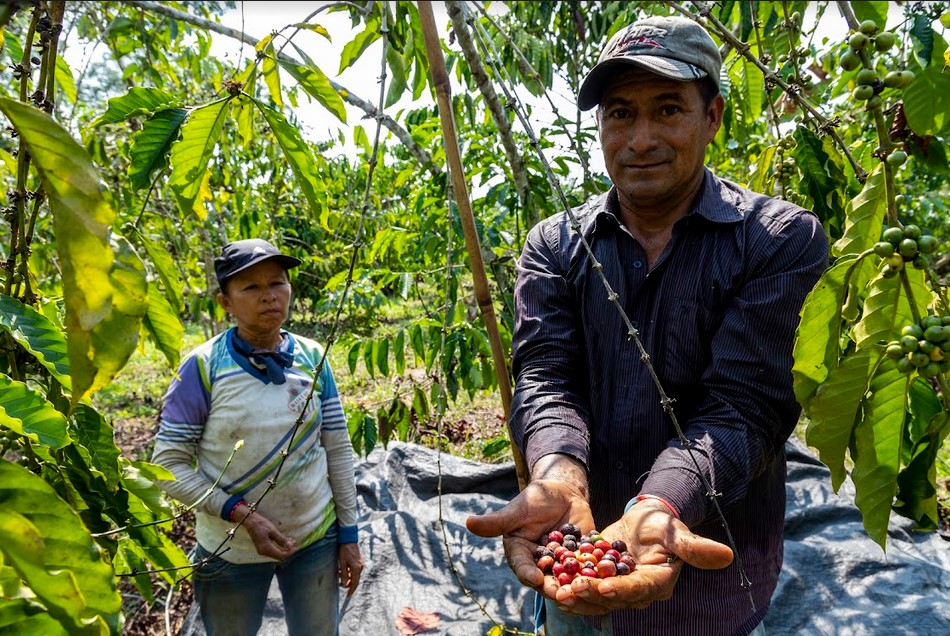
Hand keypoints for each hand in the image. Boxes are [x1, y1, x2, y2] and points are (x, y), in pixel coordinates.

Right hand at [234, 504, 297, 560]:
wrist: (250, 521)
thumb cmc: (261, 524)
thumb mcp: (273, 531)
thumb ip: (281, 540)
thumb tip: (290, 546)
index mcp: (266, 548)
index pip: (281, 555)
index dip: (289, 552)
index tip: (296, 546)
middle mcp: (263, 552)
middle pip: (279, 556)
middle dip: (288, 551)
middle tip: (295, 543)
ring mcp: (262, 551)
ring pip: (276, 554)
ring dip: (284, 549)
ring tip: (291, 541)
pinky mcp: (262, 548)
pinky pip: (273, 550)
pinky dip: (280, 547)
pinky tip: (285, 541)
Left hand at [338, 543, 363, 595]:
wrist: (349, 539)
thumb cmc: (344, 550)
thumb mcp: (342, 563)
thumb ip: (344, 574)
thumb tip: (344, 584)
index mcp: (356, 569)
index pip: (354, 583)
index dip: (351, 590)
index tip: (348, 596)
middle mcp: (360, 567)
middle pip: (356, 580)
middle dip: (349, 584)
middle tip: (342, 586)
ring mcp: (361, 564)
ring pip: (355, 575)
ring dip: (349, 578)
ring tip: (340, 577)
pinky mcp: (359, 561)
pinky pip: (355, 570)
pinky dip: (350, 573)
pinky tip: (344, 571)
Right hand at [466, 478, 593, 589]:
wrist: (563, 492)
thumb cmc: (534, 499)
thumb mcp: (517, 509)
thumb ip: (497, 521)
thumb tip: (468, 522)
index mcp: (521, 554)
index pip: (522, 567)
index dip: (528, 573)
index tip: (534, 578)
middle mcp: (540, 563)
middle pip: (545, 579)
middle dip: (553, 586)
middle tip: (561, 592)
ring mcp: (562, 563)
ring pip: (567, 577)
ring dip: (574, 585)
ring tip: (581, 589)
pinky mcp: (582, 558)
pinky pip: (588, 568)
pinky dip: (594, 573)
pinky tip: (601, 577)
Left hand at [550, 499, 733, 614]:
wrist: (646, 518)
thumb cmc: (664, 522)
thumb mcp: (677, 531)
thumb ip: (695, 547)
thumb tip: (726, 556)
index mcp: (658, 581)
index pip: (639, 588)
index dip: (623, 589)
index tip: (606, 587)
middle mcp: (639, 590)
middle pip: (614, 598)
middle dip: (592, 595)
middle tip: (571, 590)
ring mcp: (620, 587)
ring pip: (598, 598)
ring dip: (578, 597)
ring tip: (558, 592)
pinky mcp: (603, 579)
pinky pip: (586, 587)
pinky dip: (571, 587)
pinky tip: (553, 584)